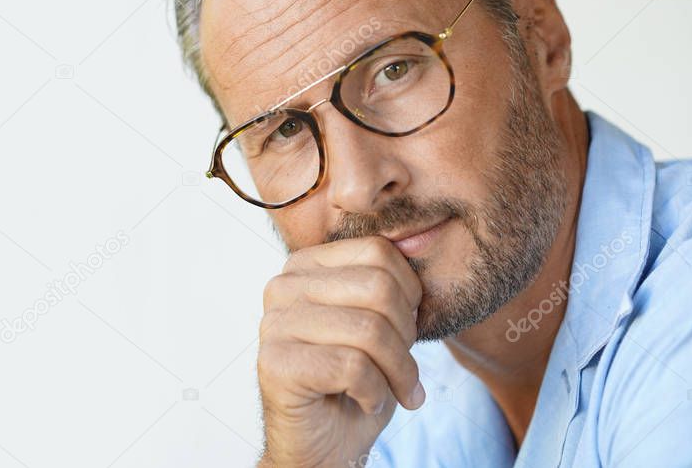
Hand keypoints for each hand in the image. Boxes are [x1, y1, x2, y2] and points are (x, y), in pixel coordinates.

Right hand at [257, 236, 425, 466]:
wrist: (325, 446)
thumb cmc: (356, 383)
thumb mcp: (380, 323)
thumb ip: (388, 285)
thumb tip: (418, 244)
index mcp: (306, 265)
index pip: (378, 252)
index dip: (410, 296)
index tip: (408, 332)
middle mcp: (283, 286)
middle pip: (378, 288)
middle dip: (406, 337)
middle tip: (403, 370)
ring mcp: (273, 324)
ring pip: (370, 330)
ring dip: (397, 372)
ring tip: (393, 390)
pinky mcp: (274, 363)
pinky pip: (352, 367)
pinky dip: (374, 393)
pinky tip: (363, 401)